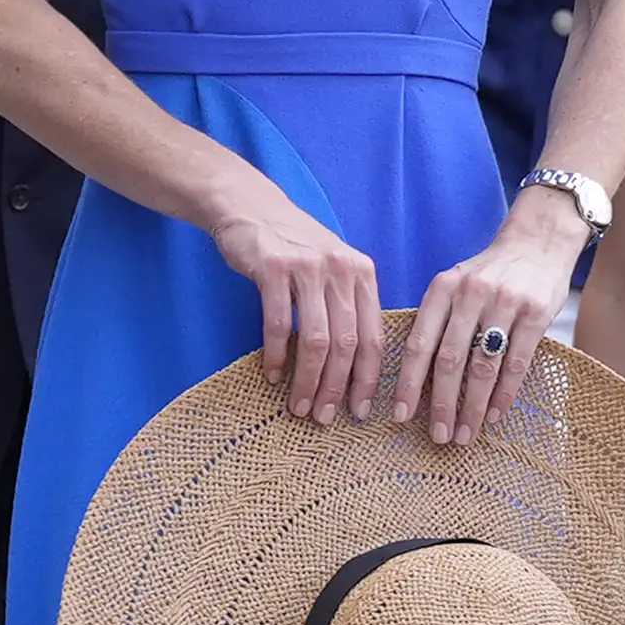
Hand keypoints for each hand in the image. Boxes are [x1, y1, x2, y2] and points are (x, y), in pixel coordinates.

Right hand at [210, 180, 383, 424]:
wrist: (251, 207)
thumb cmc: (294, 246)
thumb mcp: (333, 269)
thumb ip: (347, 307)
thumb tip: (354, 369)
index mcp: (363, 274)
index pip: (374, 336)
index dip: (368, 379)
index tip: (360, 411)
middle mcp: (342, 270)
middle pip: (347, 343)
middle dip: (336, 388)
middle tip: (323, 417)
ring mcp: (308, 268)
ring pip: (316, 340)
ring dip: (307, 379)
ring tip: (298, 405)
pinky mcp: (274, 268)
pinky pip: (279, 323)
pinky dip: (277, 354)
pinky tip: (273, 374)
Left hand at [398, 190, 585, 446]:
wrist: (539, 242)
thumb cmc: (490, 273)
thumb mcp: (455, 284)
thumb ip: (437, 320)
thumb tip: (415, 377)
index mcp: (442, 288)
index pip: (418, 342)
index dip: (407, 382)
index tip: (401, 416)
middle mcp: (470, 294)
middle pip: (449, 360)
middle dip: (441, 404)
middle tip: (438, 436)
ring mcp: (505, 303)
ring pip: (483, 366)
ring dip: (473, 407)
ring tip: (466, 434)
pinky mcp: (536, 314)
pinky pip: (517, 363)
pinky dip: (503, 394)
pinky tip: (494, 415)